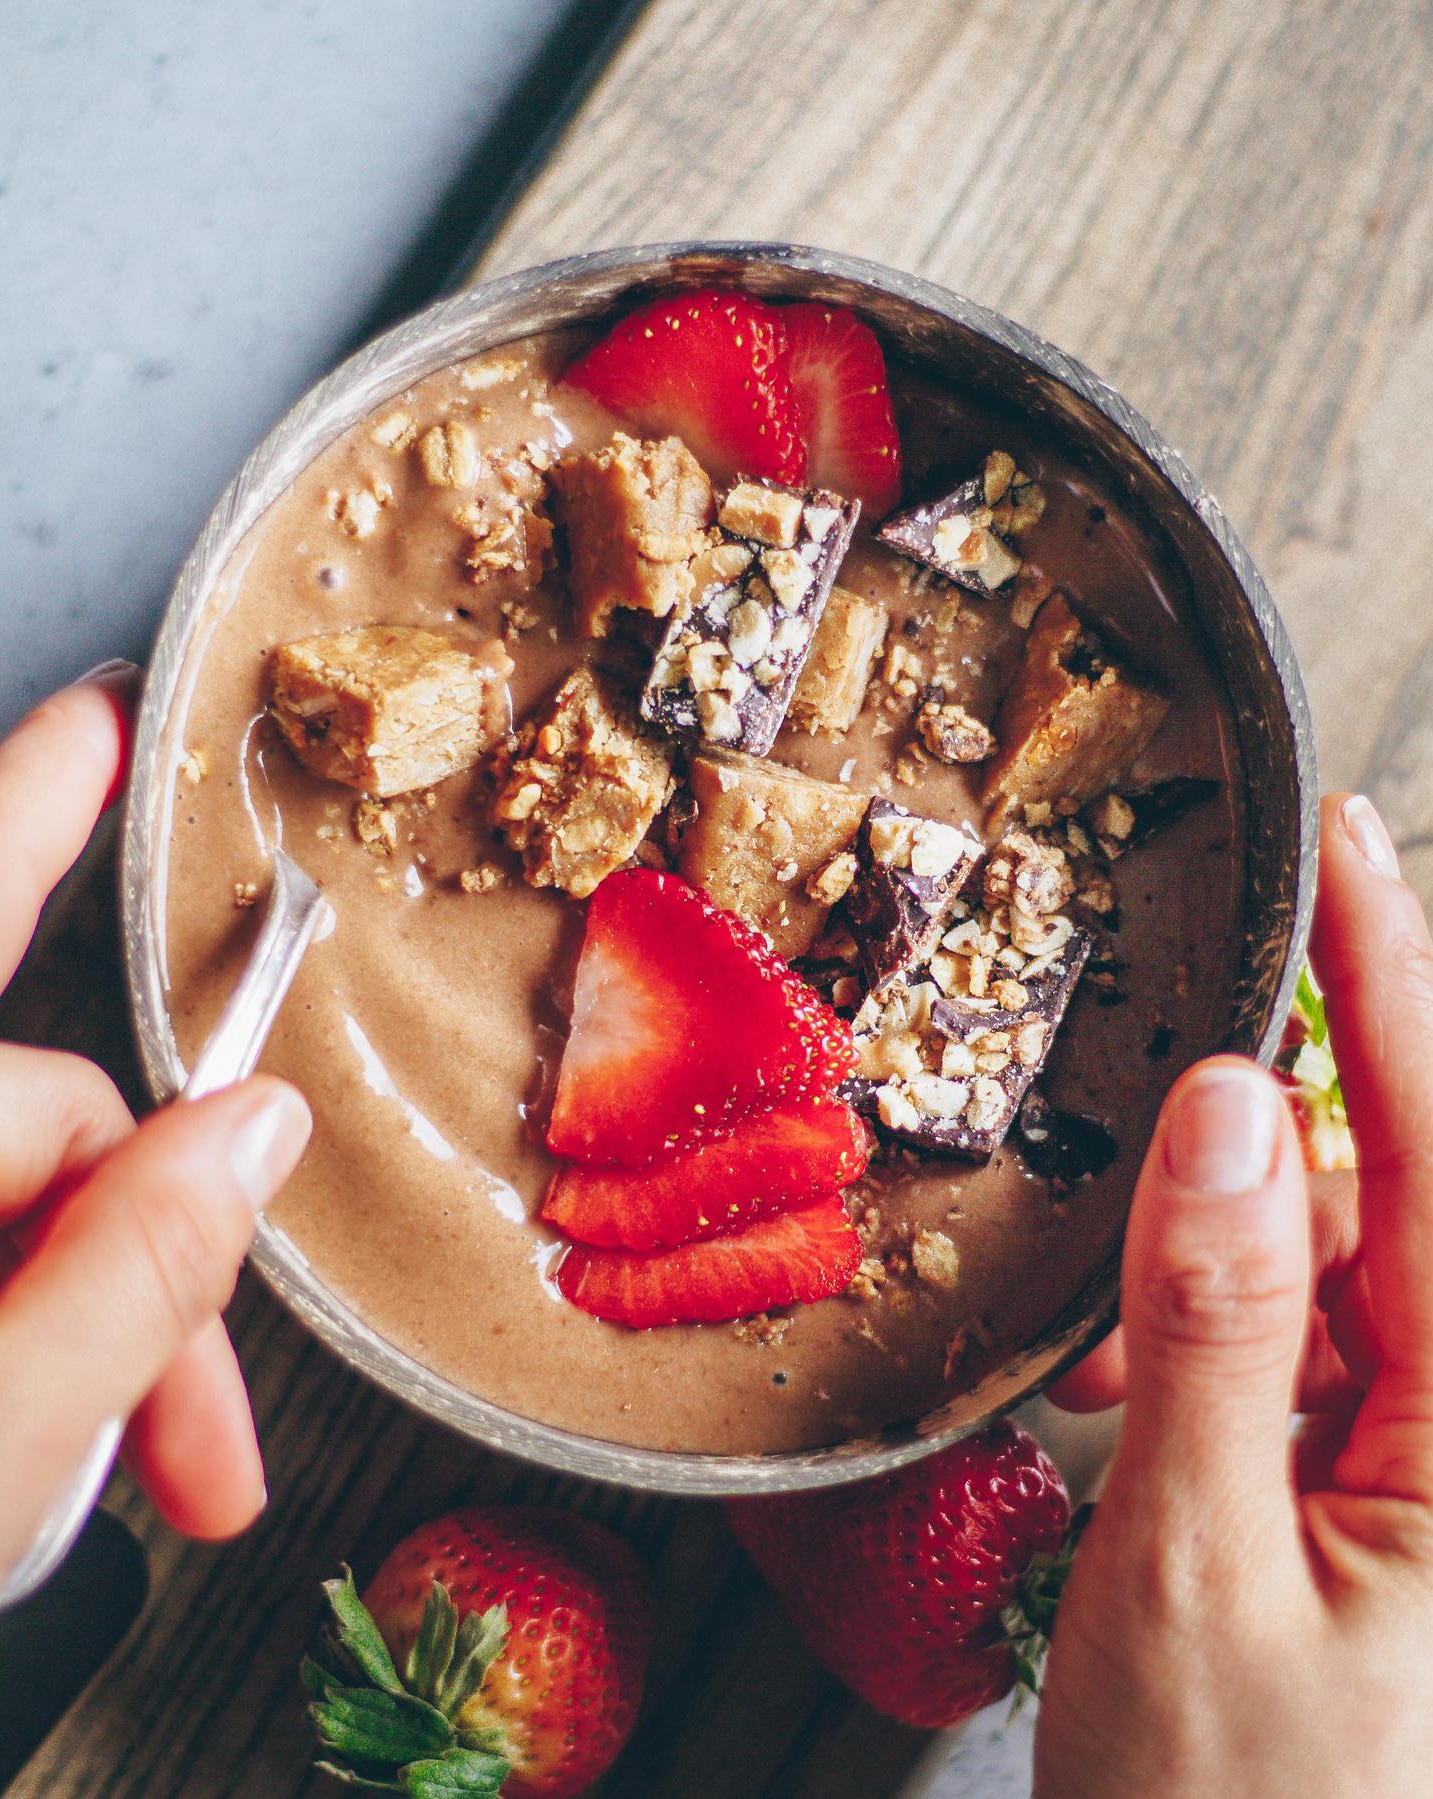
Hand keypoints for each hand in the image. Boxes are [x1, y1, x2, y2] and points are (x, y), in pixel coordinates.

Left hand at [0, 667, 310, 1593]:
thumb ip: (128, 1283)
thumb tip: (252, 1139)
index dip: (38, 804)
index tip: (104, 723)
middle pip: (24, 1122)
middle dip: (142, 1267)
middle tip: (200, 1441)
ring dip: (77, 1334)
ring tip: (117, 1479)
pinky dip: (14, 1345)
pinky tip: (24, 1452)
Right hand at [1032, 793, 1432, 1796]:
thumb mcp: (1190, 1565)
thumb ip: (1221, 1319)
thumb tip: (1236, 1109)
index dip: (1395, 980)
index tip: (1349, 844)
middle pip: (1396, 1210)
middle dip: (1270, 1166)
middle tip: (1164, 1176)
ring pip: (1343, 1286)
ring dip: (1222, 1291)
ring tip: (1124, 1394)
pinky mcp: (1398, 1509)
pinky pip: (1322, 1364)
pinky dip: (1225, 1356)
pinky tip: (1149, 1414)